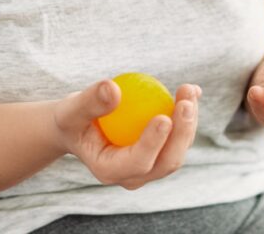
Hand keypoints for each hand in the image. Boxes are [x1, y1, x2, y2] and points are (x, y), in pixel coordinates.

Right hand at [50, 79, 200, 189]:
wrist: (79, 127)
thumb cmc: (71, 119)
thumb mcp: (71, 110)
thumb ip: (89, 102)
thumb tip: (112, 88)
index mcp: (109, 171)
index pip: (138, 162)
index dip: (153, 143)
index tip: (163, 117)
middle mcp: (134, 175)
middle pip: (166, 162)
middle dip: (182, 134)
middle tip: (186, 103)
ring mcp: (150, 166)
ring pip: (178, 149)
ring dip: (189, 121)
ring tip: (190, 90)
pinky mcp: (160, 153)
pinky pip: (179, 136)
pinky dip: (187, 114)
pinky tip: (192, 90)